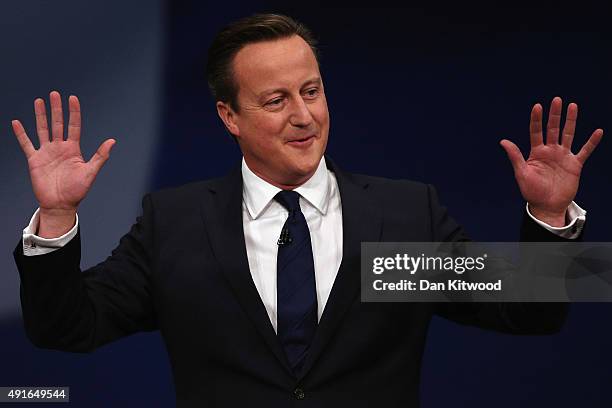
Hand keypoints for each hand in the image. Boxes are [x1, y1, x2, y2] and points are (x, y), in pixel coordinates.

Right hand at [12, 91, 114, 233]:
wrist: (60, 204)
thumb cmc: (77, 191)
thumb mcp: (90, 172)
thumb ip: (100, 156)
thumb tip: (112, 141)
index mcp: (73, 149)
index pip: (74, 126)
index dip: (73, 112)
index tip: (72, 98)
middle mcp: (60, 148)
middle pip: (57, 123)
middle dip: (56, 109)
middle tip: (54, 94)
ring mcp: (47, 152)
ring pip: (42, 129)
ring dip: (40, 115)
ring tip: (39, 101)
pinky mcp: (35, 160)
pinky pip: (26, 144)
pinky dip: (21, 134)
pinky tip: (17, 122)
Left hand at [500, 97, 602, 226]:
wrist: (547, 206)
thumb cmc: (532, 191)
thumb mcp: (521, 173)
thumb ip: (515, 156)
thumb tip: (502, 141)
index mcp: (536, 152)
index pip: (536, 131)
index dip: (536, 119)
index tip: (537, 106)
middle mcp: (550, 151)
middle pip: (553, 129)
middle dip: (555, 115)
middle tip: (557, 100)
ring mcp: (563, 156)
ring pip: (568, 134)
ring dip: (571, 121)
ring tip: (573, 106)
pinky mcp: (575, 165)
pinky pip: (585, 151)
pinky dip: (592, 142)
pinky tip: (597, 131)